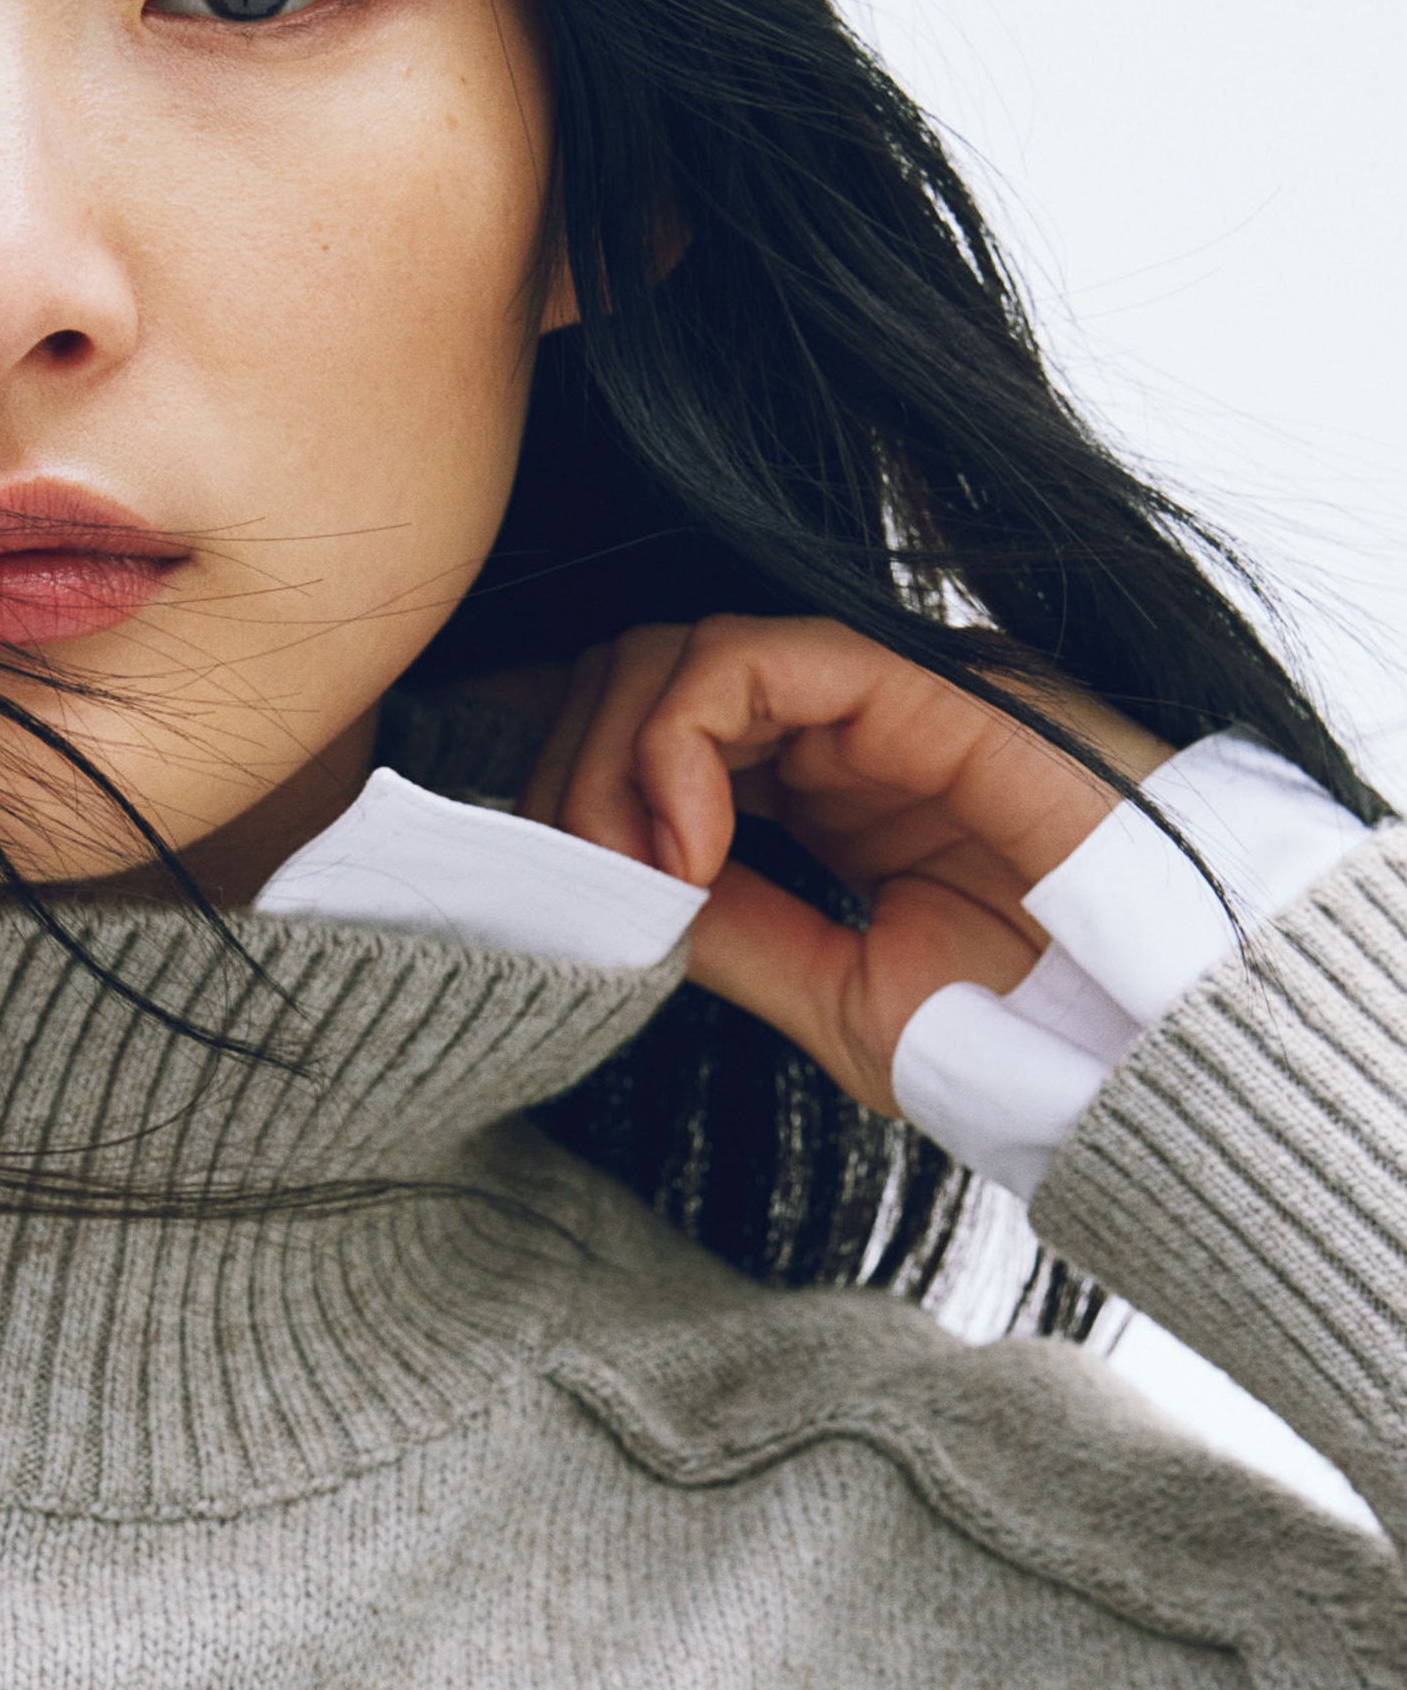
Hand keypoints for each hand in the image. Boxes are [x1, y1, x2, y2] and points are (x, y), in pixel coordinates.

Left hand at [518, 618, 1171, 1111]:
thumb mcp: (836, 996)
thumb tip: (608, 891)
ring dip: (613, 761)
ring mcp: (877, 696)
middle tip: (580, 884)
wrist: (1154, 1037)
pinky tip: (687, 844)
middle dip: (572, 775)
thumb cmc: (1028, 1031)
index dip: (567, 780)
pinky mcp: (913, 681)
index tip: (536, 873)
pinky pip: (752, 658)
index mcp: (818, 792)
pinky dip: (680, 740)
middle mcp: (838, 728)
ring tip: (639, 874)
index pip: (650, 735)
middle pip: (642, 675)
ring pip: (680, 652)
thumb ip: (729, 931)